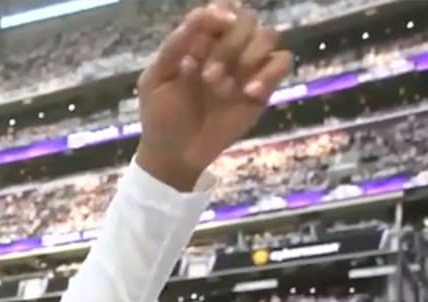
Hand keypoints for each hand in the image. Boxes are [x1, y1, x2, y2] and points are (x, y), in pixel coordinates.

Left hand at [136, 1, 292, 189]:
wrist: (175, 154)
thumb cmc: (161, 115)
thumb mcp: (155, 80)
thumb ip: (174, 46)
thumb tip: (202, 14)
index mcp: (199, 40)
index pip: (219, 9)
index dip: (220, 12)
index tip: (216, 24)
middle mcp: (226, 47)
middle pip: (247, 19)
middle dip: (229, 42)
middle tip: (208, 73)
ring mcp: (246, 66)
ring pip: (268, 36)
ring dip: (248, 55)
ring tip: (221, 86)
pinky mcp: (262, 87)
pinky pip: (282, 63)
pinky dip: (269, 73)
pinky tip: (247, 92)